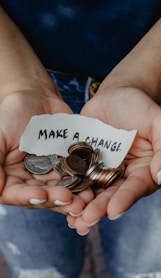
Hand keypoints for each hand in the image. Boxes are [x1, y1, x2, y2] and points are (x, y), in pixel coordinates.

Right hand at [0, 89, 93, 213]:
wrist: (36, 97)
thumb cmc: (11, 114)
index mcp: (10, 177)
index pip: (16, 194)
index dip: (28, 197)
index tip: (42, 196)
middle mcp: (30, 180)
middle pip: (42, 197)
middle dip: (56, 200)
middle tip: (71, 202)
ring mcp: (50, 174)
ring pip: (60, 190)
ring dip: (74, 197)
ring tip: (86, 199)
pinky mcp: (67, 166)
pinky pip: (75, 177)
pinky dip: (83, 183)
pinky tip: (92, 187)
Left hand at [66, 86, 160, 234]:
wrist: (115, 95)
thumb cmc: (139, 106)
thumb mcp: (157, 122)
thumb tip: (160, 176)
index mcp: (143, 169)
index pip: (135, 187)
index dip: (125, 199)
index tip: (113, 211)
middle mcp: (123, 175)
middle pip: (112, 195)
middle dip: (99, 209)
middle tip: (86, 221)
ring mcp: (102, 170)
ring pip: (93, 191)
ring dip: (83, 206)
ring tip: (72, 220)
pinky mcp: (85, 163)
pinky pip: (77, 177)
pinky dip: (70, 189)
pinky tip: (60, 200)